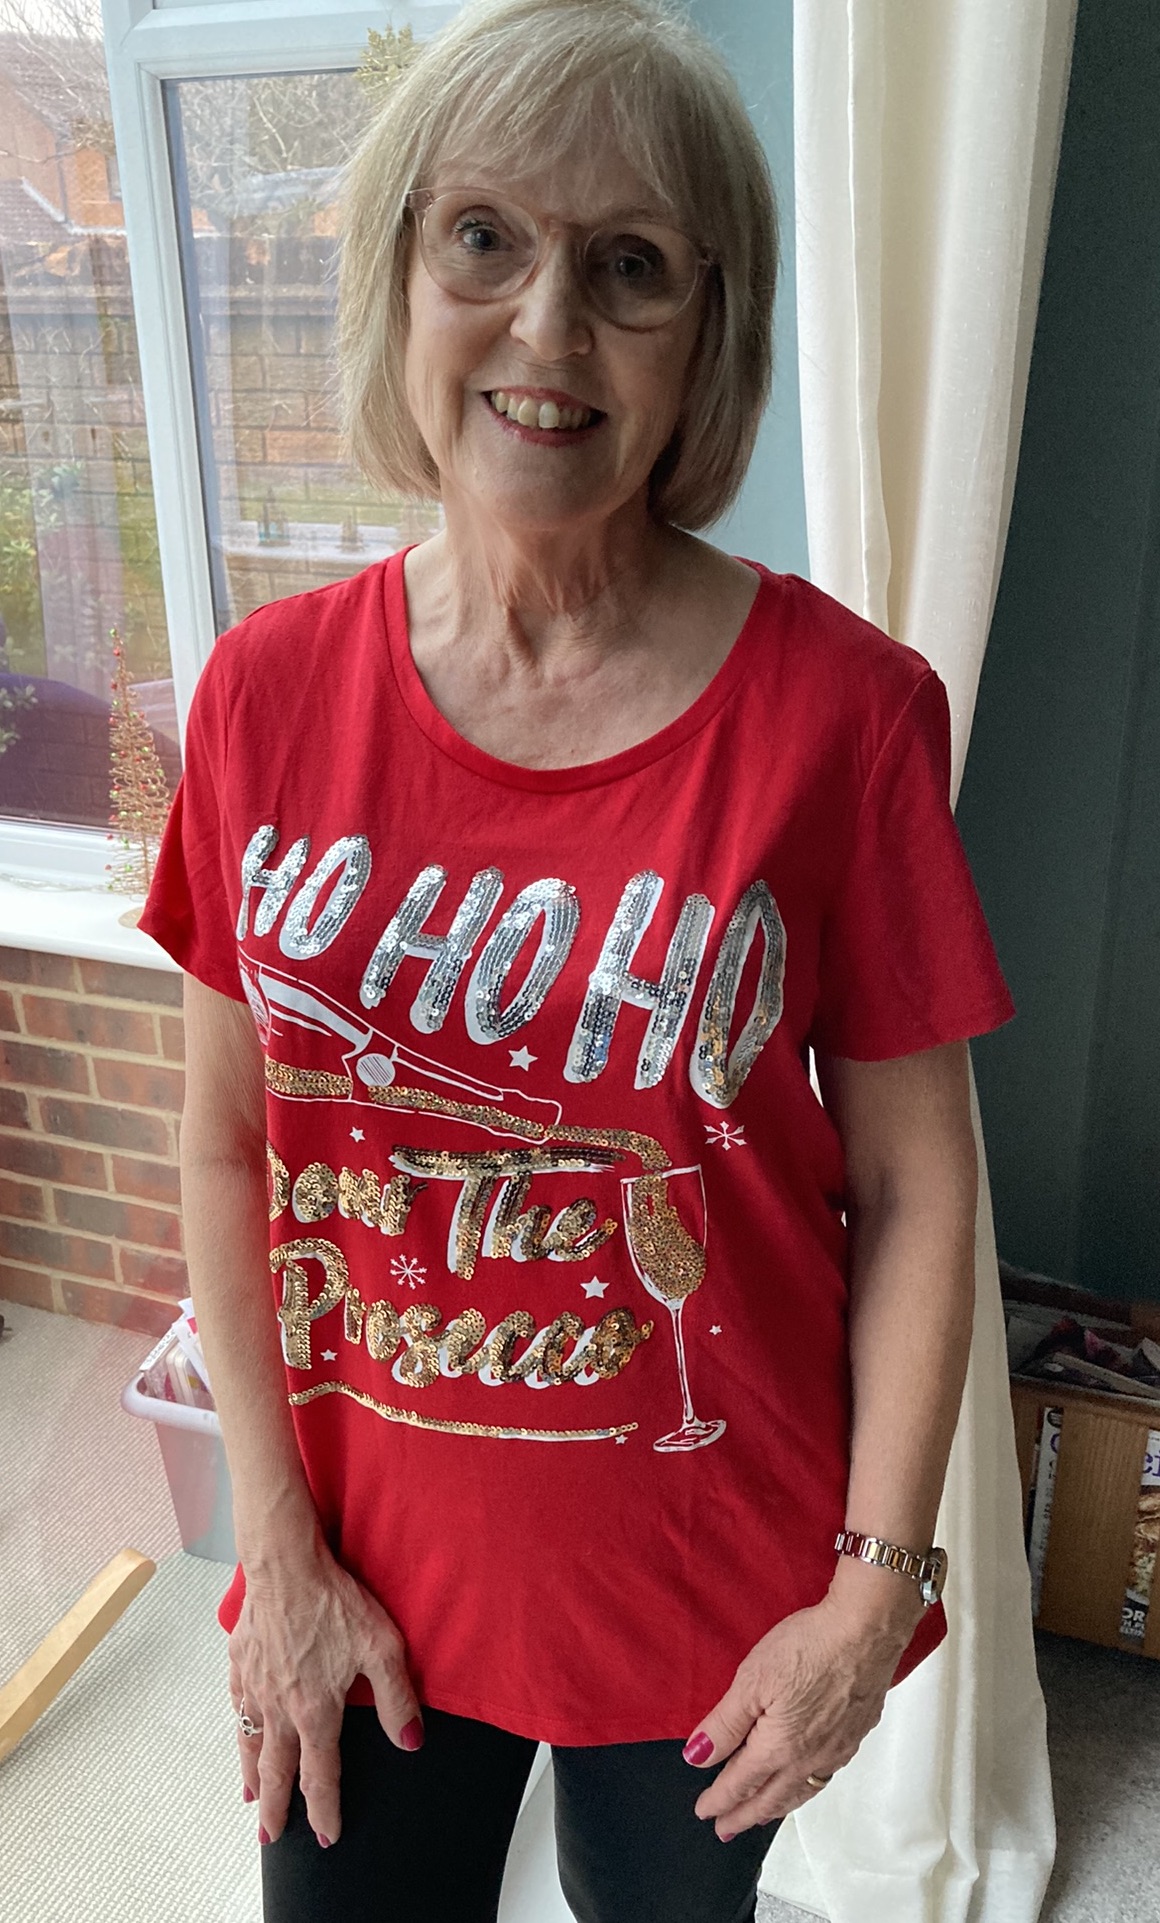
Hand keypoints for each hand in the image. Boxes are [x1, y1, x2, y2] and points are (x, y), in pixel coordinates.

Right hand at [228, 1539, 422, 1849]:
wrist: (284, 1564)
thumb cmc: (332, 1600)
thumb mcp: (381, 1648)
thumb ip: (396, 1699)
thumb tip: (409, 1742)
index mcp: (315, 1711)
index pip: (321, 1775)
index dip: (325, 1810)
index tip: (327, 1836)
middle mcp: (280, 1708)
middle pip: (278, 1772)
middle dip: (278, 1810)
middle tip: (273, 1839)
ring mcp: (256, 1686)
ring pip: (251, 1745)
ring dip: (254, 1777)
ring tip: (253, 1800)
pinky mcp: (240, 1662)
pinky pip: (237, 1708)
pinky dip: (239, 1731)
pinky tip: (242, 1732)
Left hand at [683, 1582, 920, 1838]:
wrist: (867, 1632)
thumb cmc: (809, 1648)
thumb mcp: (752, 1680)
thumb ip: (724, 1724)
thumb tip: (698, 1758)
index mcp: (779, 1748)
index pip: (741, 1783)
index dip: (719, 1799)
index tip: (704, 1812)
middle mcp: (809, 1759)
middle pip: (770, 1799)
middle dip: (744, 1816)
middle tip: (725, 1830)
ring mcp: (836, 1750)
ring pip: (800, 1793)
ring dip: (776, 1808)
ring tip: (762, 1814)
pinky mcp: (855, 1734)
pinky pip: (824, 1777)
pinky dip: (805, 1790)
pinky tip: (805, 1781)